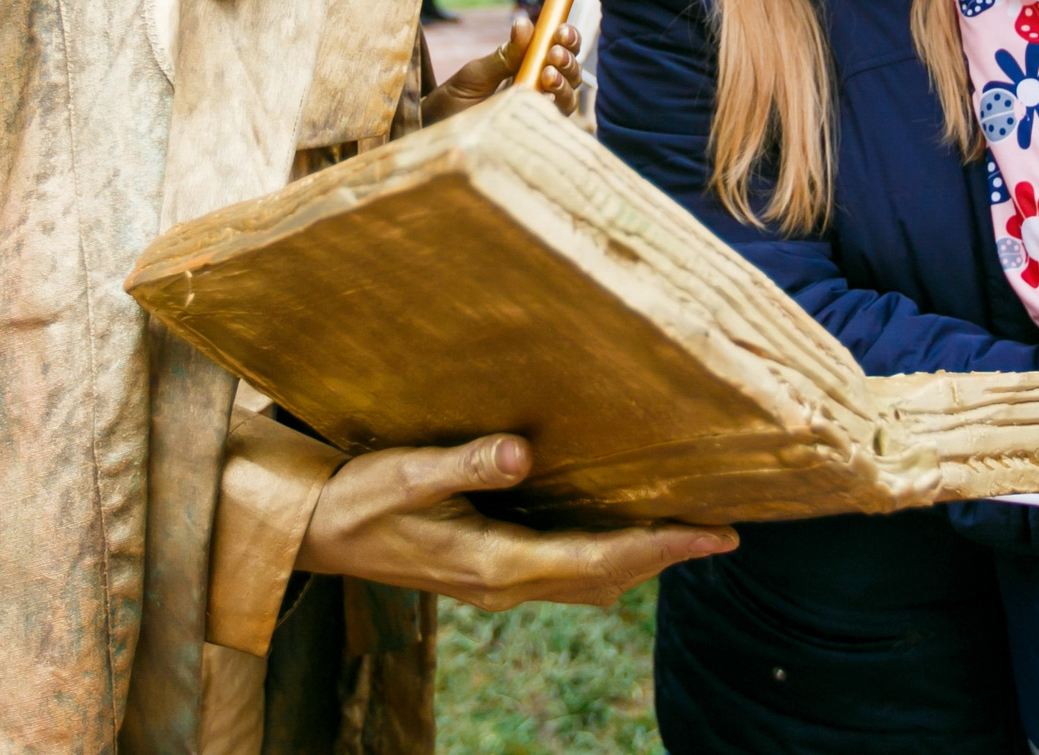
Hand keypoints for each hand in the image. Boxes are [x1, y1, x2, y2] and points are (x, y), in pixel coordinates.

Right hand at [296, 433, 734, 610]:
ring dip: (642, 560)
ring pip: (590, 581)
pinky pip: (566, 573)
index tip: (713, 534)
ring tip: (690, 534)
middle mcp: (503, 585)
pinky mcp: (489, 574)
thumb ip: (460, 464)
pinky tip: (623, 531)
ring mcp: (497, 585)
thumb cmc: (353, 499)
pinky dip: (608, 556)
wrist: (312, 537)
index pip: (596, 558)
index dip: (659, 548)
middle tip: (726, 533)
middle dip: (667, 556)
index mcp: (491, 562)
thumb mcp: (400, 475)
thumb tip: (519, 453)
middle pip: (606, 577)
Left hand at [424, 16, 579, 120]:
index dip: (568, 38)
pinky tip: (545, 97)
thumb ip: (505, 54)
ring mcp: (535, 113)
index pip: (559, 50)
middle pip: (571, 73)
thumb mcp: (477, 72)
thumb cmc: (453, 100)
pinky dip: (555, 108)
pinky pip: (554, 123)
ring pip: (568, 98)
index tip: (561, 30)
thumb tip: (525, 23)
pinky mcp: (531, 135)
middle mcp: (537, 90)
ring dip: (565, 82)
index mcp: (527, 68)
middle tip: (554, 52)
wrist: (434, 130)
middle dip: (569, 60)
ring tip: (548, 74)